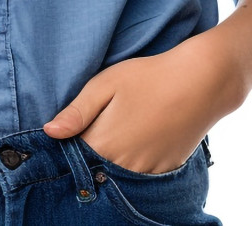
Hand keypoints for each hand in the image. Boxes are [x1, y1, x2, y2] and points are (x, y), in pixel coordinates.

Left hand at [42, 33, 246, 173]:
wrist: (201, 81)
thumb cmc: (149, 77)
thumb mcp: (106, 84)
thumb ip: (77, 111)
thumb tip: (50, 132)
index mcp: (104, 143)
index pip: (73, 155)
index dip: (71, 141)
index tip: (74, 128)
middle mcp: (123, 166)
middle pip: (95, 167)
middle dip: (91, 152)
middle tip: (103, 123)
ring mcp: (147, 172)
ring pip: (118, 173)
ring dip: (113, 158)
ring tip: (124, 127)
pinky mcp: (166, 171)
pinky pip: (141, 175)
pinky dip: (135, 162)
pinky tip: (141, 137)